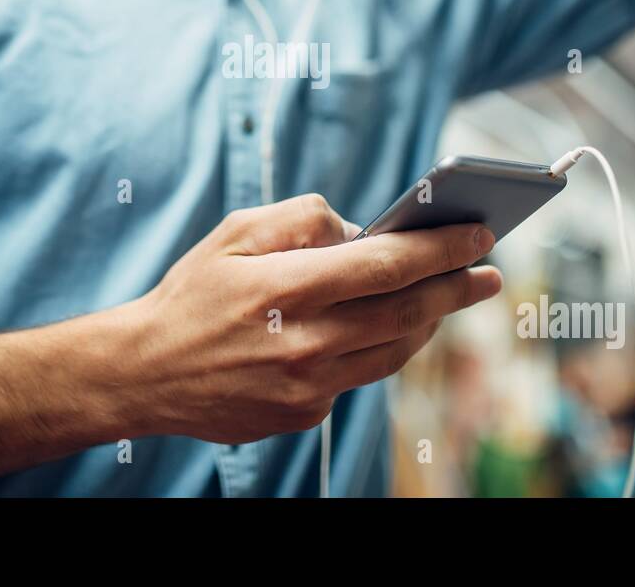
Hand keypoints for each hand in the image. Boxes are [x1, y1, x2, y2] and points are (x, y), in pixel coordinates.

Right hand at [128, 193, 500, 443]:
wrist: (145, 373)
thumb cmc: (193, 293)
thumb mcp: (236, 232)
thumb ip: (303, 219)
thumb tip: (360, 230)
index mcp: (286, 288)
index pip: (386, 264)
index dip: (441, 248)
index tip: (478, 233)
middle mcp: (304, 343)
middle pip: (406, 312)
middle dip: (457, 288)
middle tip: (489, 272)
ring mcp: (307, 388)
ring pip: (393, 351)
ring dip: (429, 321)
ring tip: (448, 297)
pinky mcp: (305, 416)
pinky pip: (359, 377)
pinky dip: (379, 348)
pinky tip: (387, 328)